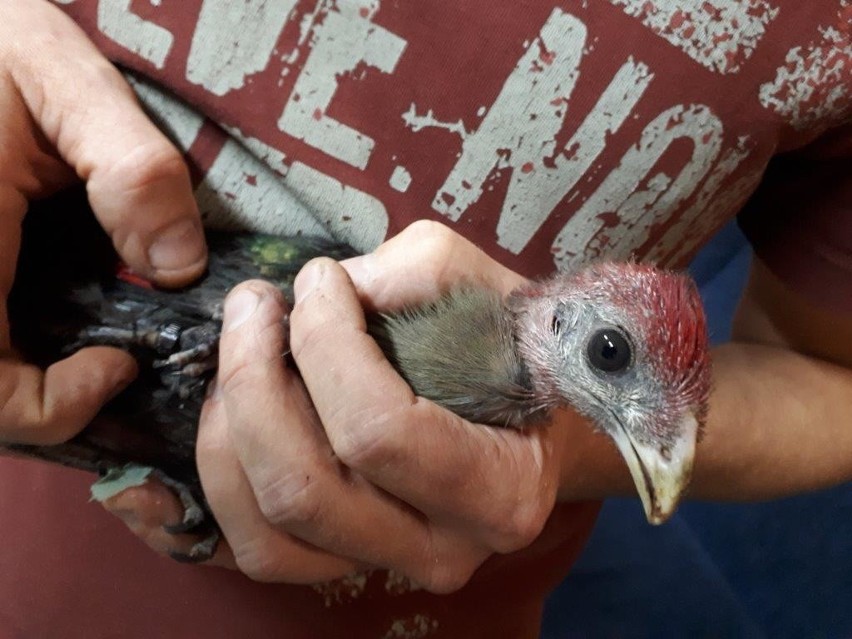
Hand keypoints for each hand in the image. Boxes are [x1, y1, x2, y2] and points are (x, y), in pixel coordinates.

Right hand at [0, 0, 206, 444]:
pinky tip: (65, 309)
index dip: (50, 408)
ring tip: (98, 344)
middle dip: (44, 401)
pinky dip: (17, 340)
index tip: (118, 367)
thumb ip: (130, 168)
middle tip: (116, 363)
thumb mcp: (62, 77)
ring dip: (29, 375)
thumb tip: (179, 269)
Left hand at [194, 221, 575, 589]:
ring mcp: (385, 567)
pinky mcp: (339, 568)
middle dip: (254, 381)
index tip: (318, 279)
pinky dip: (206, 499)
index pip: (379, 429)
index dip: (326, 345)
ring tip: (236, 361)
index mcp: (499, 488)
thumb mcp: (484, 288)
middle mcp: (442, 549)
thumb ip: (417, 274)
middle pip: (303, 486)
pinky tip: (191, 446)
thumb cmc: (507, 351)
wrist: (525, 422)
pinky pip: (249, 552)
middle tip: (254, 307)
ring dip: (228, 431)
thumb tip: (328, 290)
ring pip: (266, 526)